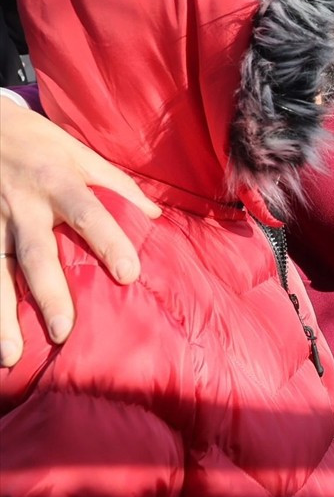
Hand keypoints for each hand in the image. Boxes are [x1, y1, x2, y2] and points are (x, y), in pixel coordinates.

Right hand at [0, 97, 160, 365]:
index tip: (130, 275)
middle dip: (49, 293)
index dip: (110, 242)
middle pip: (36, 254)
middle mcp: (22, 204)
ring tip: (11, 355)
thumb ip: (115, 184)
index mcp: (58, 181)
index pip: (90, 214)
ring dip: (1, 316)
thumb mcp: (78, 151)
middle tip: (63, 331)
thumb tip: (155, 216)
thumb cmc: (37, 142)